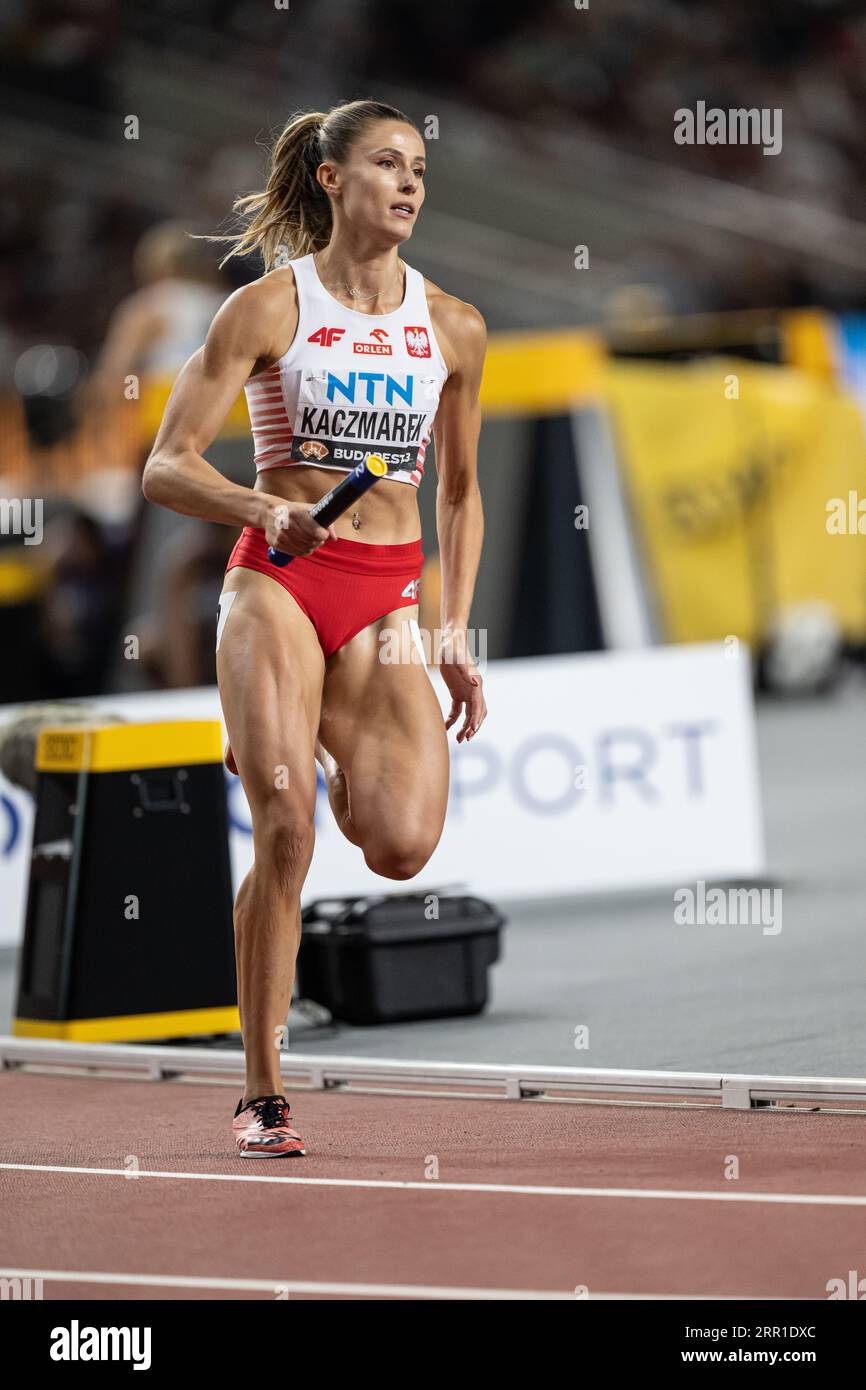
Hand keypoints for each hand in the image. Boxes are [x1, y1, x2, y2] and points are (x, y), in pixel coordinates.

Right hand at [259, 494, 336, 556]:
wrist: (268, 512)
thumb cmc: (292, 511)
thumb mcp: (307, 509)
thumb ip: (323, 521)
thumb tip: (333, 538)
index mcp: (295, 513)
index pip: (313, 529)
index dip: (322, 534)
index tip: (324, 535)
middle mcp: (287, 524)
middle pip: (310, 541)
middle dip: (318, 541)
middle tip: (320, 538)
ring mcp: (281, 535)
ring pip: (305, 549)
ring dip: (312, 547)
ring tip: (312, 541)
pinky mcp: (276, 543)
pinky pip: (297, 553)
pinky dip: (304, 551)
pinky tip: (304, 546)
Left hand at [439, 627, 486, 742]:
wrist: (449, 640)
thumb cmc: (454, 648)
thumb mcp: (458, 659)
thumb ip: (467, 671)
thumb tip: (477, 684)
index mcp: (476, 684)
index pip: (479, 705)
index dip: (477, 719)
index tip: (472, 730)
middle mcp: (474, 689)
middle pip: (477, 713)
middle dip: (473, 727)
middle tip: (465, 739)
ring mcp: (466, 692)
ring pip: (469, 714)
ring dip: (465, 727)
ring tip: (458, 739)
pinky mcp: (457, 692)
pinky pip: (457, 710)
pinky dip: (453, 719)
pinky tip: (446, 727)